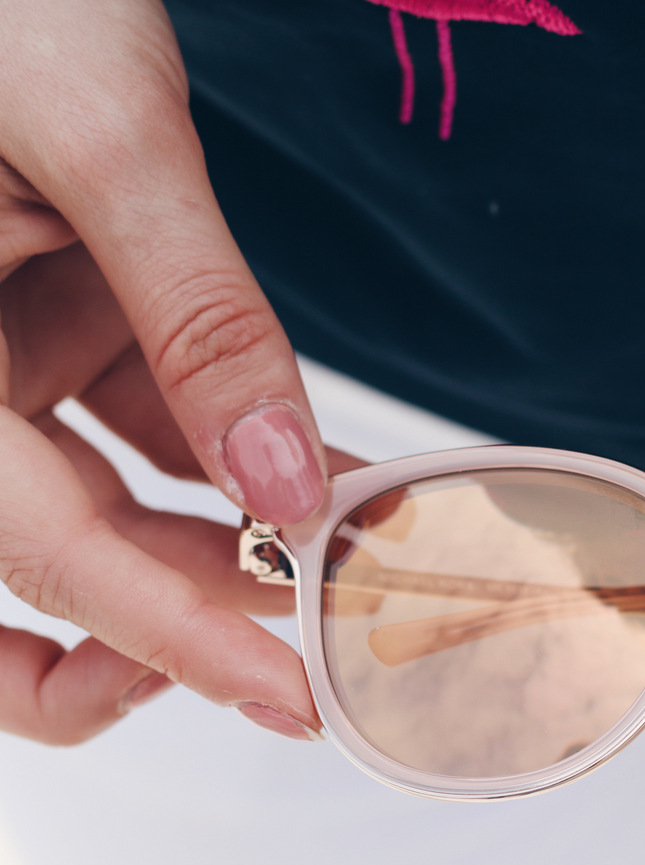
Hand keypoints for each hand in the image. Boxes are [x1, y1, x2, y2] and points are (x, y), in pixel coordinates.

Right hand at [0, 0, 326, 743]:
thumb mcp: (102, 134)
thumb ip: (198, 317)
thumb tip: (290, 487)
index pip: (38, 549)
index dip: (166, 640)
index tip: (288, 699)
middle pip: (40, 575)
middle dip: (181, 626)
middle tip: (325, 646)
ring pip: (87, 525)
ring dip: (215, 560)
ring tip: (353, 570)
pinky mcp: (45, 330)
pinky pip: (131, 437)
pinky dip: (228, 472)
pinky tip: (331, 484)